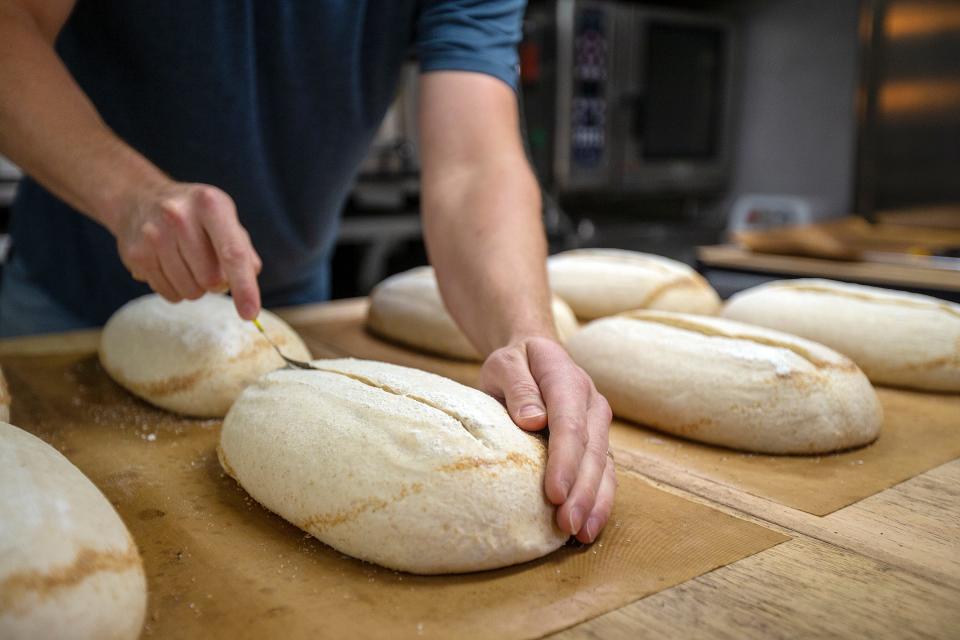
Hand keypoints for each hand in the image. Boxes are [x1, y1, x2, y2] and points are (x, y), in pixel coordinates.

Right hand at [106, 181, 262, 318]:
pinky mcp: (136, 255)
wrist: (139, 199)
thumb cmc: (194, 215)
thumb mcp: (223, 217)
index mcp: (210, 204)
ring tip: (187, 262)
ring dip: (197, 287)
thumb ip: (243, 249)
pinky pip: (170, 294)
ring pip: (190, 291)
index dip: (244, 287)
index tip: (250, 314)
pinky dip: (177, 288)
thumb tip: (250, 281)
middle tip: (209, 264)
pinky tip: (170, 265)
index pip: (233, 253)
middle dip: (217, 283)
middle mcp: (179, 216)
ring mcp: (153, 235)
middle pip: (211, 280)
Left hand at [480, 337, 615, 542]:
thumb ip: (518, 388)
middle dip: (582, 491)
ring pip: (604, 466)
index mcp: (568, 380)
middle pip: (592, 451)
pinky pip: (604, 474)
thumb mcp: (506, 363)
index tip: (554, 493)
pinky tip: (588, 527)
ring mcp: (599, 425)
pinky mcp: (597, 442)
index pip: (570, 423)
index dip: (565, 460)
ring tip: (581, 534)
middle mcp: (592, 404)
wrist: (536, 354)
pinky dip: (599, 501)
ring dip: (595, 502)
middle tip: (568, 524)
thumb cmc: (516, 362)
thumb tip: (532, 420)